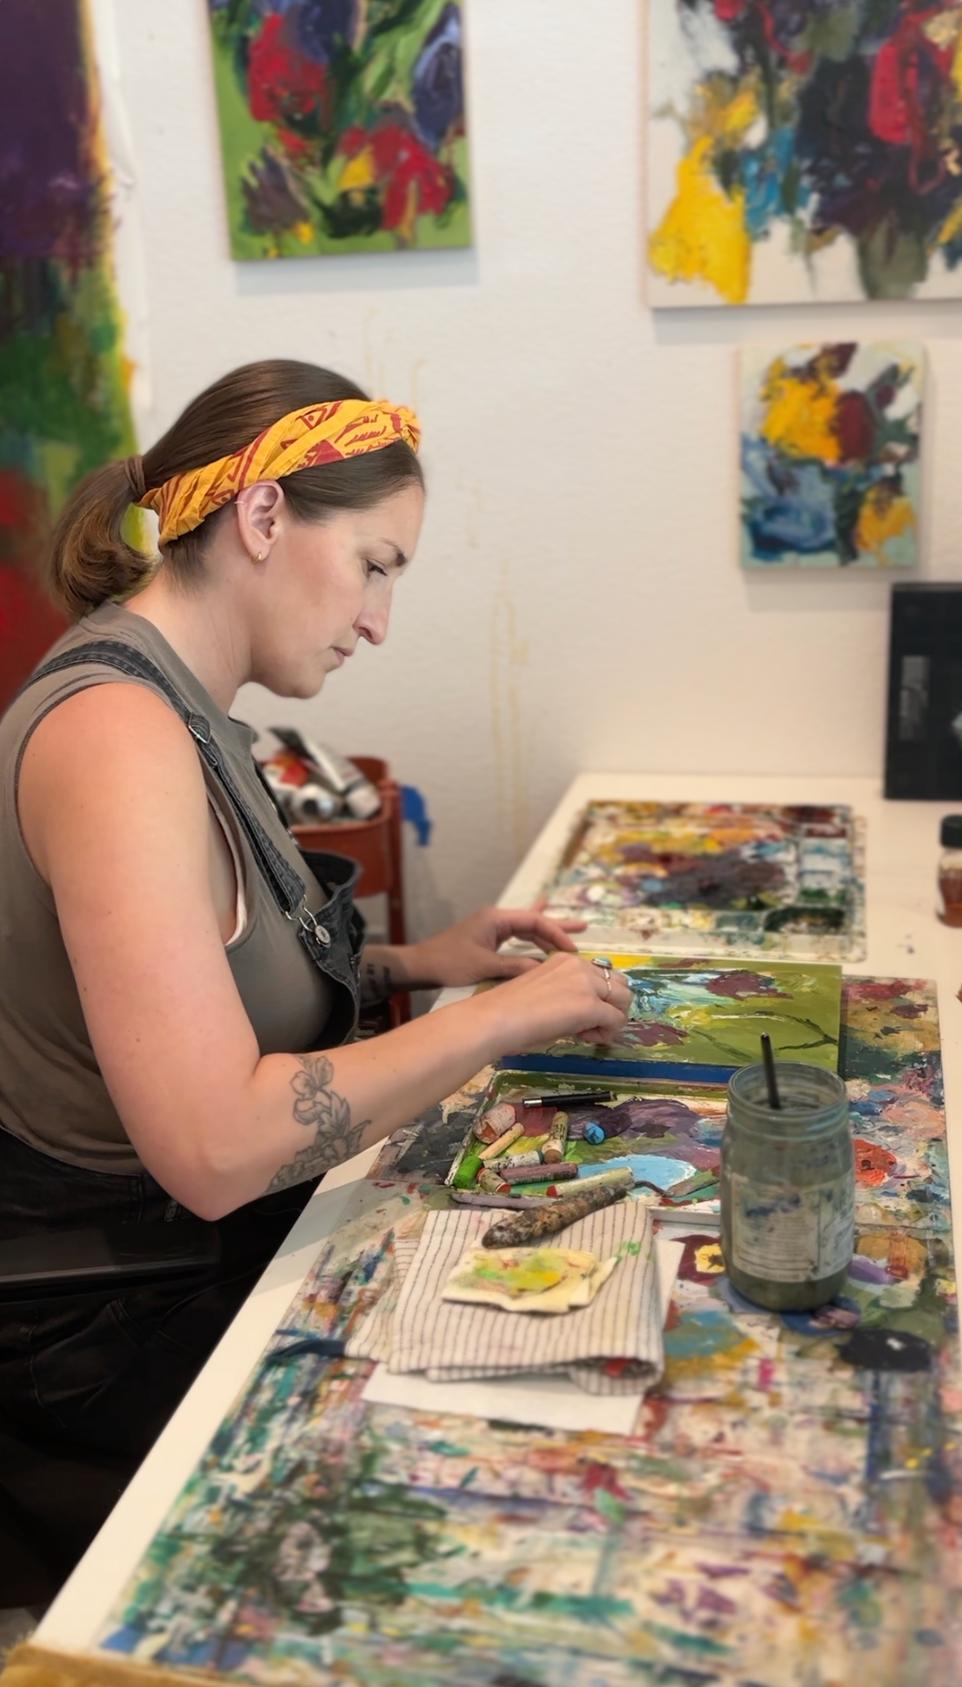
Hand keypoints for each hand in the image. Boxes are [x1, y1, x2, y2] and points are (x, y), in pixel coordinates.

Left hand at [408, 907, 586, 988]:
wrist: (420, 966)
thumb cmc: (449, 963)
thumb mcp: (485, 967)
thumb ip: (517, 967)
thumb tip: (546, 970)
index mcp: (496, 918)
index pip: (535, 921)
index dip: (556, 934)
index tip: (573, 949)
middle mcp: (496, 919)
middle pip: (534, 921)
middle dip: (558, 926)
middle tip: (585, 928)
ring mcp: (492, 928)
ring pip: (527, 929)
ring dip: (548, 934)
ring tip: (573, 933)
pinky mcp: (488, 939)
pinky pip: (517, 936)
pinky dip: (532, 938)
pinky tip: (541, 935)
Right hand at [474, 950, 631, 1060]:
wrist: (494, 1019)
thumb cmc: (508, 1011)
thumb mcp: (543, 992)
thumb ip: (566, 994)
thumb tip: (586, 1015)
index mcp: (565, 960)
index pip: (602, 974)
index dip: (597, 997)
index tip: (578, 1015)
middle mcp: (579, 966)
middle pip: (620, 983)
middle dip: (612, 1006)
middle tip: (589, 1026)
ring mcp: (586, 984)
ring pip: (624, 999)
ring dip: (612, 1018)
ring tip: (589, 1032)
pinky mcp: (590, 1005)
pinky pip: (616, 1020)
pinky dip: (608, 1033)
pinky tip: (586, 1039)